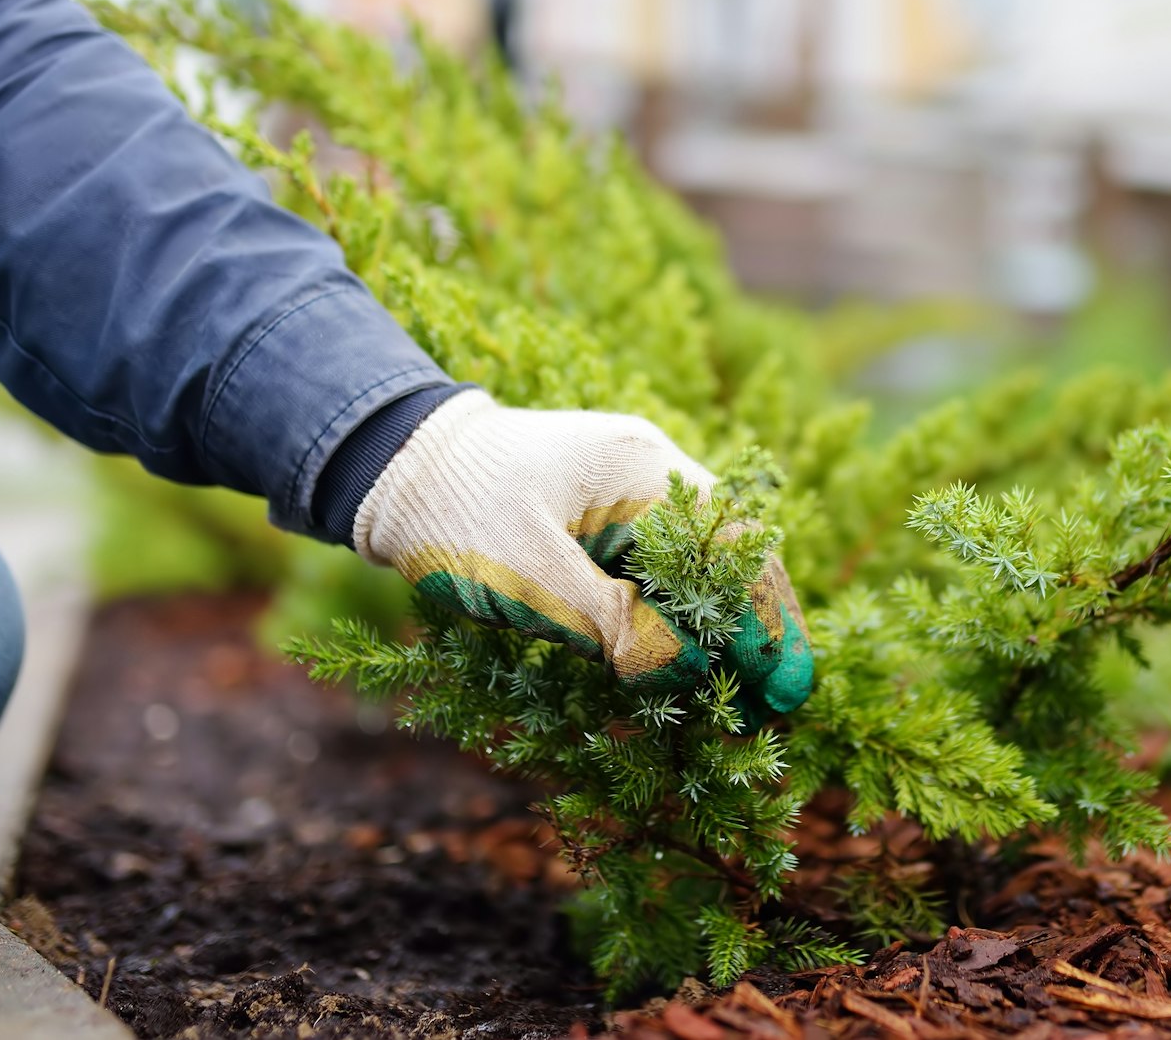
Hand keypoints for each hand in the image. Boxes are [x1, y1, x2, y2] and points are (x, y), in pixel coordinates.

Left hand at [351, 390, 812, 713]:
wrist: (388, 466)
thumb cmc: (453, 512)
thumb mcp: (527, 575)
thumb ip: (609, 623)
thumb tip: (682, 669)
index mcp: (643, 470)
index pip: (735, 546)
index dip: (765, 617)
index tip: (782, 683)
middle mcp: (652, 472)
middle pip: (732, 554)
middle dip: (758, 628)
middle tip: (777, 704)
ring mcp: (630, 491)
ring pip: (700, 565)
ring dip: (721, 628)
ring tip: (742, 699)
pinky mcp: (604, 517)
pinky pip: (662, 568)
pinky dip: (680, 616)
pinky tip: (687, 665)